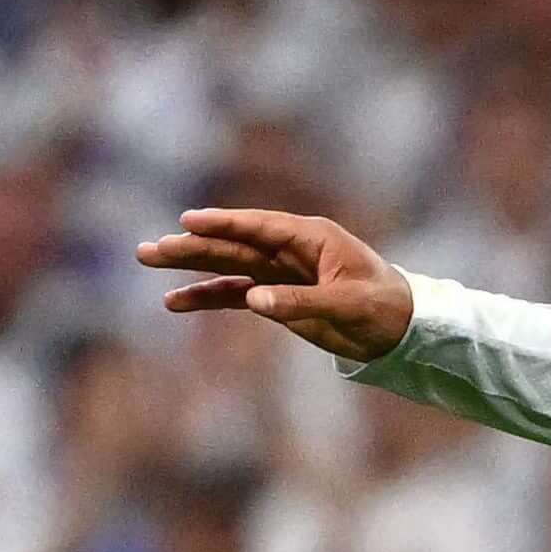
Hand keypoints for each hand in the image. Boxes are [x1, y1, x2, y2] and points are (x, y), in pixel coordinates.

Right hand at [136, 208, 414, 362]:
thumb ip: (300, 303)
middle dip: (192, 246)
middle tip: (150, 249)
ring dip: (190, 266)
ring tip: (149, 260)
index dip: (223, 224)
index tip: (188, 221)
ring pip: (227, 266)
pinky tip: (175, 301)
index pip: (259, 227)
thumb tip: (252, 301)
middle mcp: (290, 250)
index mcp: (312, 238)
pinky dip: (208, 296)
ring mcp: (280, 273)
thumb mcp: (347, 305)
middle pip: (233, 245)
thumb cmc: (384, 307)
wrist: (401, 330)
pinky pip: (234, 294)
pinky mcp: (277, 298)